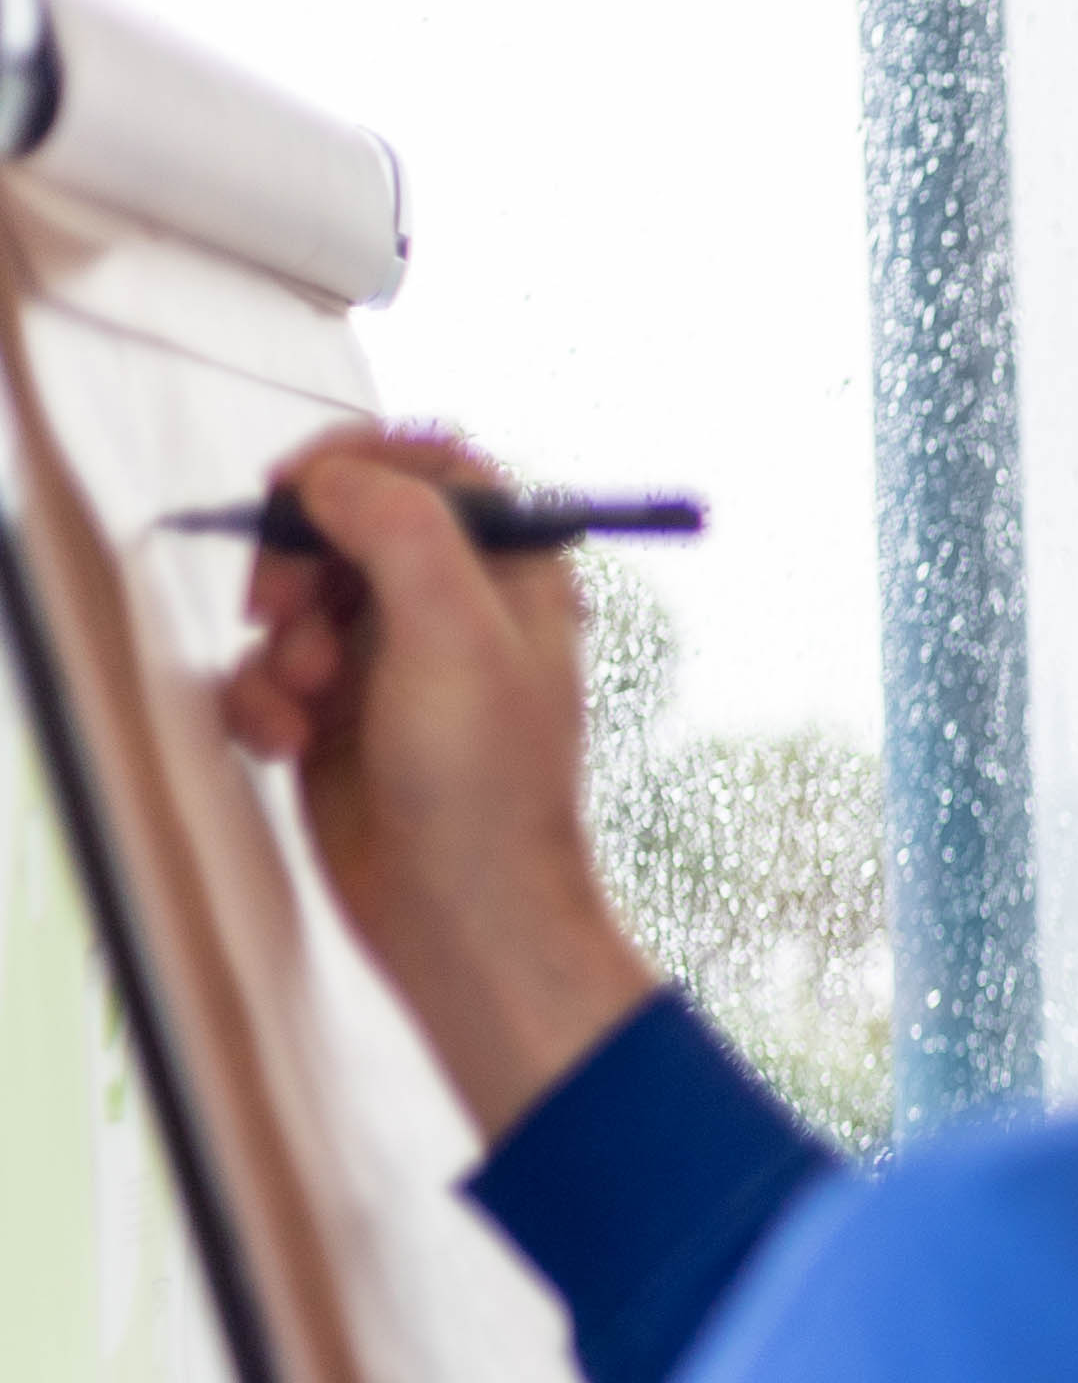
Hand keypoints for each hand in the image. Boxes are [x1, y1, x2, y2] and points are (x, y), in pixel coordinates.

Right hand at [218, 428, 660, 1138]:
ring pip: (293, 599)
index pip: (436, 466)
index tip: (302, 490)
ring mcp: (390, 665)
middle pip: (342, 523)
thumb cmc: (484, 786)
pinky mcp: (336, 719)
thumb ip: (400, 528)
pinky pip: (265, 675)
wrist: (464, 919)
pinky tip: (284, 748)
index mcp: (512, 577)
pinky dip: (259, 704)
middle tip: (280, 607)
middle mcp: (454, 612)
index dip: (361, 462)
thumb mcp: (455, 632)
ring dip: (277, 645)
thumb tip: (332, 476)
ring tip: (305, 701)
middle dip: (295, 559)